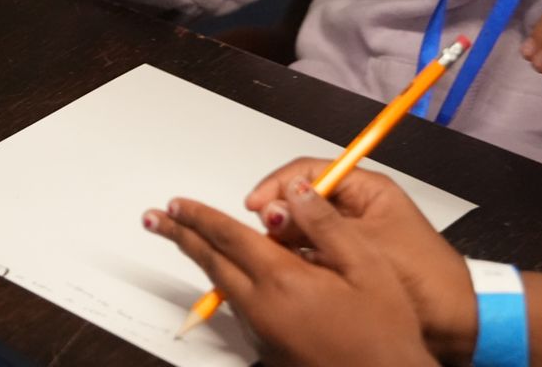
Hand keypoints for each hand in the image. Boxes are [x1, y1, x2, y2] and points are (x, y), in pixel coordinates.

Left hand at [144, 193, 435, 366]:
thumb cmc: (385, 333)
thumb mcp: (365, 265)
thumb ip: (324, 223)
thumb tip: (294, 191)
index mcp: (284, 281)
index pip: (228, 237)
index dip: (200, 216)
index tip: (177, 204)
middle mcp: (263, 309)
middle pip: (211, 263)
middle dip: (181, 236)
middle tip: (155, 219)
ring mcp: (263, 333)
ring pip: (224, 286)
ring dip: (203, 259)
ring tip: (186, 238)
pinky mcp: (268, 350)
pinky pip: (241, 308)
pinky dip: (228, 285)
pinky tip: (234, 276)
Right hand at [247, 158, 474, 362]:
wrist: (456, 320)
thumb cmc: (422, 276)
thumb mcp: (365, 244)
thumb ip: (317, 226)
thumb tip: (272, 212)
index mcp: (367, 189)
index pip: (311, 171)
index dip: (280, 184)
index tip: (256, 205)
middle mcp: (357, 206)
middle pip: (304, 197)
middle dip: (280, 211)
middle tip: (264, 232)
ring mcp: (353, 234)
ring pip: (306, 225)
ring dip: (287, 236)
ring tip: (273, 251)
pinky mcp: (350, 261)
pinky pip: (314, 250)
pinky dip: (298, 256)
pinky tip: (288, 267)